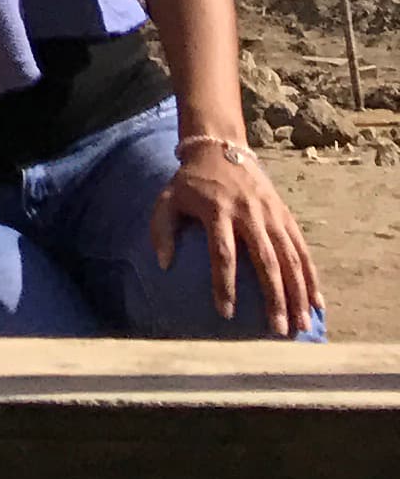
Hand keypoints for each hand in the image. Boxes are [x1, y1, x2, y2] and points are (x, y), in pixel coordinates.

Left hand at [153, 139, 322, 338]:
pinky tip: (317, 302)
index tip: (226, 313)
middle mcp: (249, 212)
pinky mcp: (285, 214)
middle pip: (265, 260)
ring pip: (290, 257)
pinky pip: (302, 248)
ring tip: (302, 325)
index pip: (223, 252)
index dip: (224, 284)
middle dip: (274, 297)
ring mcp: (271, 213)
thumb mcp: (167, 198)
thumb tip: (162, 265)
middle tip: (277, 331)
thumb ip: (161, 229)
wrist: (220, 147)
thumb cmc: (191, 182)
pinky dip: (311, 276)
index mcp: (218, 210)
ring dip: (298, 293)